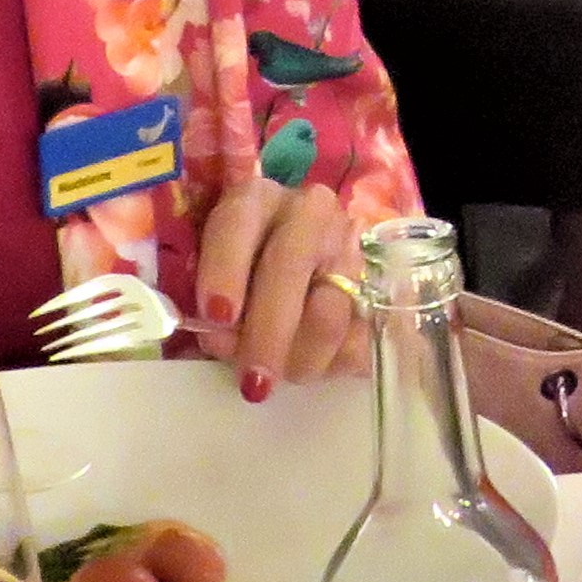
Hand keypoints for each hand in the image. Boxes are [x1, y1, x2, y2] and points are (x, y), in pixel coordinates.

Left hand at [193, 171, 361, 398]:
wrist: (295, 270)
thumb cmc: (235, 274)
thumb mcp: (209, 274)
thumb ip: (209, 302)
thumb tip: (223, 340)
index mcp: (253, 200)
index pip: (238, 225)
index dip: (225, 270)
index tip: (215, 318)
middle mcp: (306, 212)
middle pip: (289, 268)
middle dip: (267, 332)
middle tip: (253, 381)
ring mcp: (346, 247)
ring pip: (328, 311)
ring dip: (299, 358)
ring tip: (275, 377)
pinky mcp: (372, 288)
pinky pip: (357, 339)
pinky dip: (329, 365)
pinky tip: (305, 366)